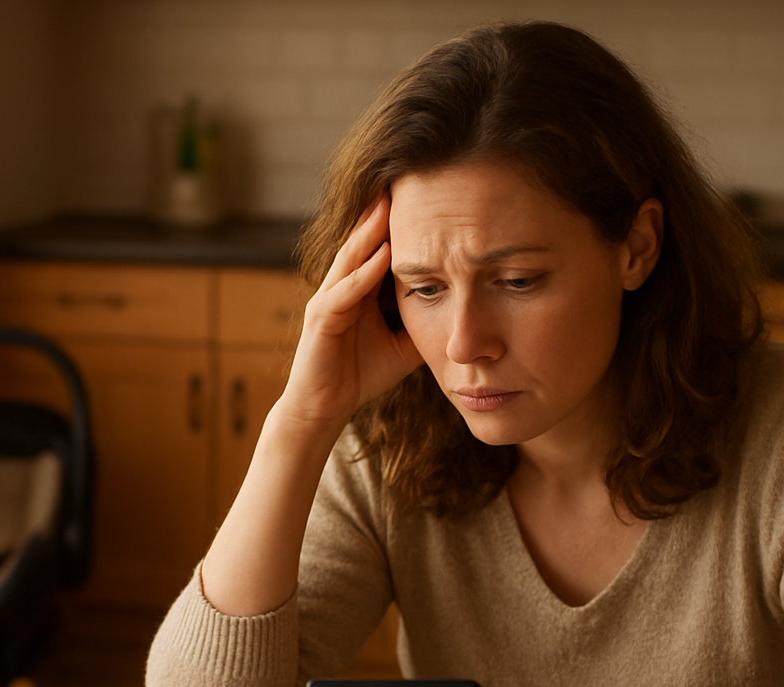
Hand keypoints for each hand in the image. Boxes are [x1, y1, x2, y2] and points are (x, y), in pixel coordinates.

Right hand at [279, 195, 422, 428]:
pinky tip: (382, 255)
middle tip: (406, 181)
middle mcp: (341, 287)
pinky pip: (344, 291)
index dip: (397, 223)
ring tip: (390, 205)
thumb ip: (424, 323)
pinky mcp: (320, 319)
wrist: (325, 408)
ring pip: (351, 258)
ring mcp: (328, 300)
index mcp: (359, 290)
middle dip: (382, 213)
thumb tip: (462, 311)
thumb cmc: (359, 375)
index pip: (378, 248)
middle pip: (363, 242)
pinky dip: (363, 273)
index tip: (425, 198)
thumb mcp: (404, 345)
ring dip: (370, 232)